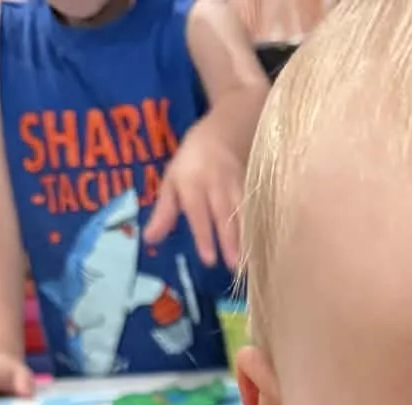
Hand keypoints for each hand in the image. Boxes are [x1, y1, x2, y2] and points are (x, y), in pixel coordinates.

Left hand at [146, 115, 245, 268]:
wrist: (224, 131)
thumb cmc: (192, 162)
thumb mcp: (172, 182)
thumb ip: (164, 212)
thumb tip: (150, 239)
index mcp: (192, 183)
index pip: (198, 213)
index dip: (204, 236)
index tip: (209, 260)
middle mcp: (216, 184)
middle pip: (224, 213)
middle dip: (230, 240)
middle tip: (234, 266)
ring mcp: (238, 184)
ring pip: (243, 211)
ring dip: (247, 236)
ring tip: (250, 260)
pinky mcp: (253, 184)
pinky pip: (256, 207)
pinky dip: (259, 227)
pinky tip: (262, 245)